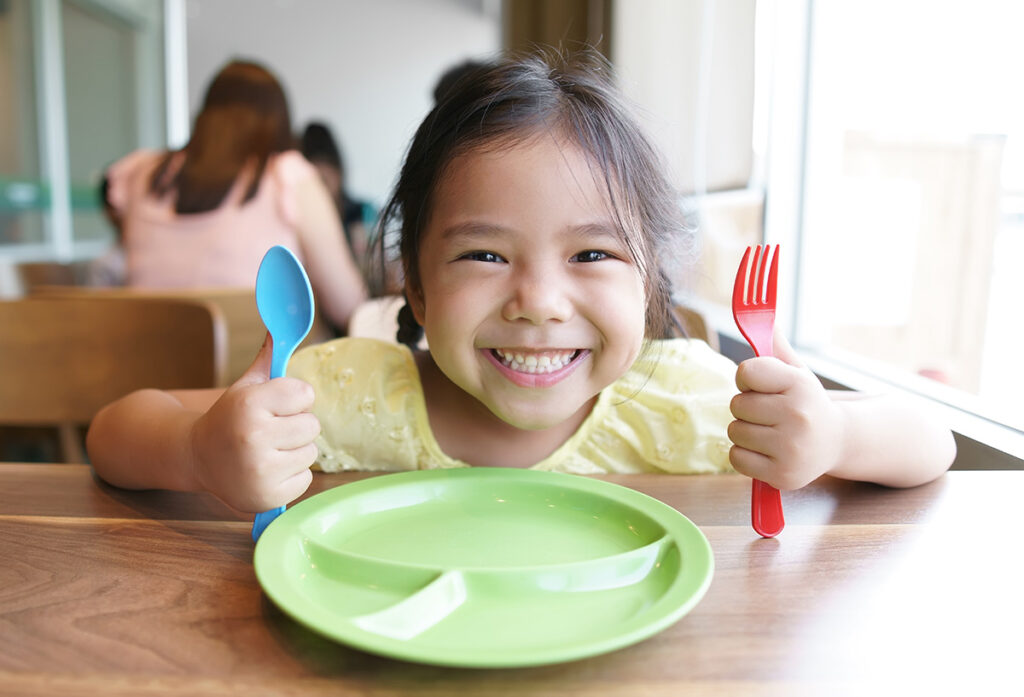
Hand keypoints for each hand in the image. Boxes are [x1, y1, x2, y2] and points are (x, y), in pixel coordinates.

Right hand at [188, 334, 318, 510]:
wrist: (196, 458)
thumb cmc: (229, 418)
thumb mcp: (245, 387)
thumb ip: (269, 358)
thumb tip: (281, 326)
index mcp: (249, 405)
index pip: (305, 393)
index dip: (293, 399)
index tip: (275, 405)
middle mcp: (253, 437)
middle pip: (312, 424)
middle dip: (296, 425)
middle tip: (271, 430)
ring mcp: (261, 471)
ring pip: (311, 452)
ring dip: (295, 450)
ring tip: (268, 450)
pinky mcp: (269, 496)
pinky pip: (306, 478)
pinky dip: (291, 475)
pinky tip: (268, 470)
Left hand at [727, 331, 843, 489]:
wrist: (837, 442)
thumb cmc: (806, 403)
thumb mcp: (796, 372)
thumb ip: (775, 348)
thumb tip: (765, 319)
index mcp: (799, 384)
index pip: (745, 372)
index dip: (747, 380)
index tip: (761, 386)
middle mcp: (797, 416)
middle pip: (737, 404)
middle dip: (747, 408)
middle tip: (770, 413)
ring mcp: (791, 448)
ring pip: (734, 431)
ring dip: (745, 432)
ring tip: (770, 432)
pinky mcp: (782, 474)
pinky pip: (736, 458)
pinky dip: (745, 455)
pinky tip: (767, 451)